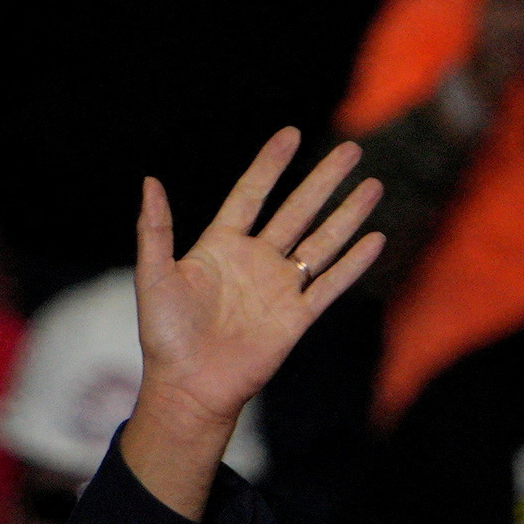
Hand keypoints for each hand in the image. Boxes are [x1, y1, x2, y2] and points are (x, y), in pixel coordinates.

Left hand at [116, 129, 378, 513]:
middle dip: (323, 181)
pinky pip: (329, 286)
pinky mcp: (295, 318)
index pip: (252, 194)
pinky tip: (374, 238)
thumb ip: (155, 230)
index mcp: (221, 246)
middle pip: (297, 211)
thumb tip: (149, 182)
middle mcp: (255, 261)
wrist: (188, 387)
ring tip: (371, 186)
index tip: (292, 135)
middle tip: (351, 150)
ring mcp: (278, 288)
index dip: (271, 165)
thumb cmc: (165, 336)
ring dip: (347, 215)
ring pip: (320, 243)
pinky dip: (352, 264)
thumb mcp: (154, 277)